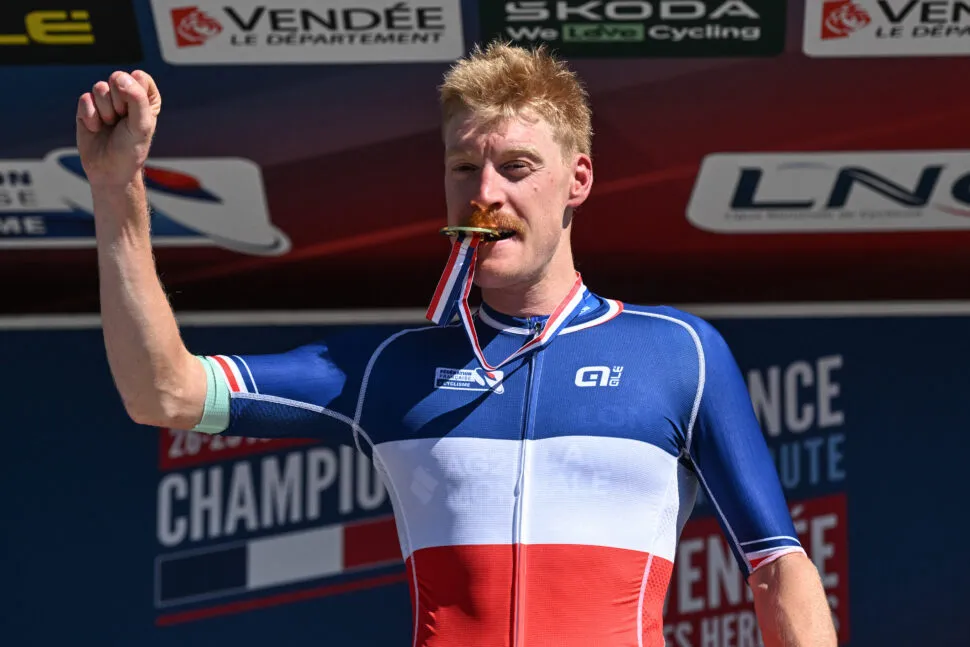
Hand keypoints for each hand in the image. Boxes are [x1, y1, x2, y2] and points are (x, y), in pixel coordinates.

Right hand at [76, 70, 161, 188]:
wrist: (108, 171)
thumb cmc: (131, 150)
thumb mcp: (141, 125)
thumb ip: (136, 98)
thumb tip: (120, 77)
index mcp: (146, 99)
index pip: (140, 77)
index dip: (135, 94)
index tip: (136, 114)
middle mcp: (125, 97)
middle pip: (117, 78)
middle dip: (118, 102)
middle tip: (122, 122)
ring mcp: (105, 101)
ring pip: (99, 87)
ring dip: (105, 111)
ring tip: (110, 126)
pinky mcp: (87, 108)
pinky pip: (84, 99)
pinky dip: (90, 116)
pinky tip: (96, 128)